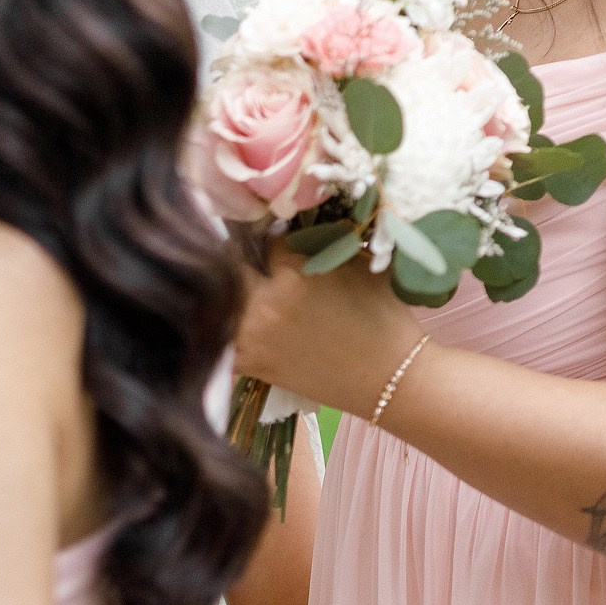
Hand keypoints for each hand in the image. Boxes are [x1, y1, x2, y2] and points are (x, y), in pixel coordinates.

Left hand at [233, 251, 423, 418]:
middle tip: (246, 254)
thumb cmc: (381, 316)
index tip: (272, 235)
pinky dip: (216, 325)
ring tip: (235, 283)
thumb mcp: (355, 265)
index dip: (268, 234)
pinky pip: (218, 339)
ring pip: (214, 303)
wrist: (390, 378)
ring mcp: (253, 341)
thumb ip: (317, 242)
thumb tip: (286, 226)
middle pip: (227, 268)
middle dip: (234, 257)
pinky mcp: (252, 365)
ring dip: (222, 289)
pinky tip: (227, 315)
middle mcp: (264, 309)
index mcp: (293, 278)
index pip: (264, 242)